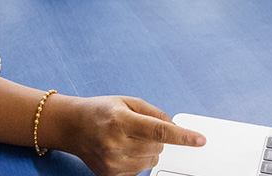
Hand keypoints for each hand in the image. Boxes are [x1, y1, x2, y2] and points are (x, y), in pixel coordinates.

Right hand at [49, 95, 206, 175]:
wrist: (71, 126)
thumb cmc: (100, 111)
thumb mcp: (127, 102)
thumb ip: (155, 113)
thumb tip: (176, 127)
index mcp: (120, 121)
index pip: (159, 131)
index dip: (183, 136)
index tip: (200, 140)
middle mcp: (115, 143)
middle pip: (159, 146)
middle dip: (157, 138)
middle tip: (137, 128)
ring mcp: (112, 162)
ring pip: (152, 160)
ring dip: (148, 150)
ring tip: (127, 138)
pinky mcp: (110, 174)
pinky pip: (140, 171)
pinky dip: (138, 160)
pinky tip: (122, 149)